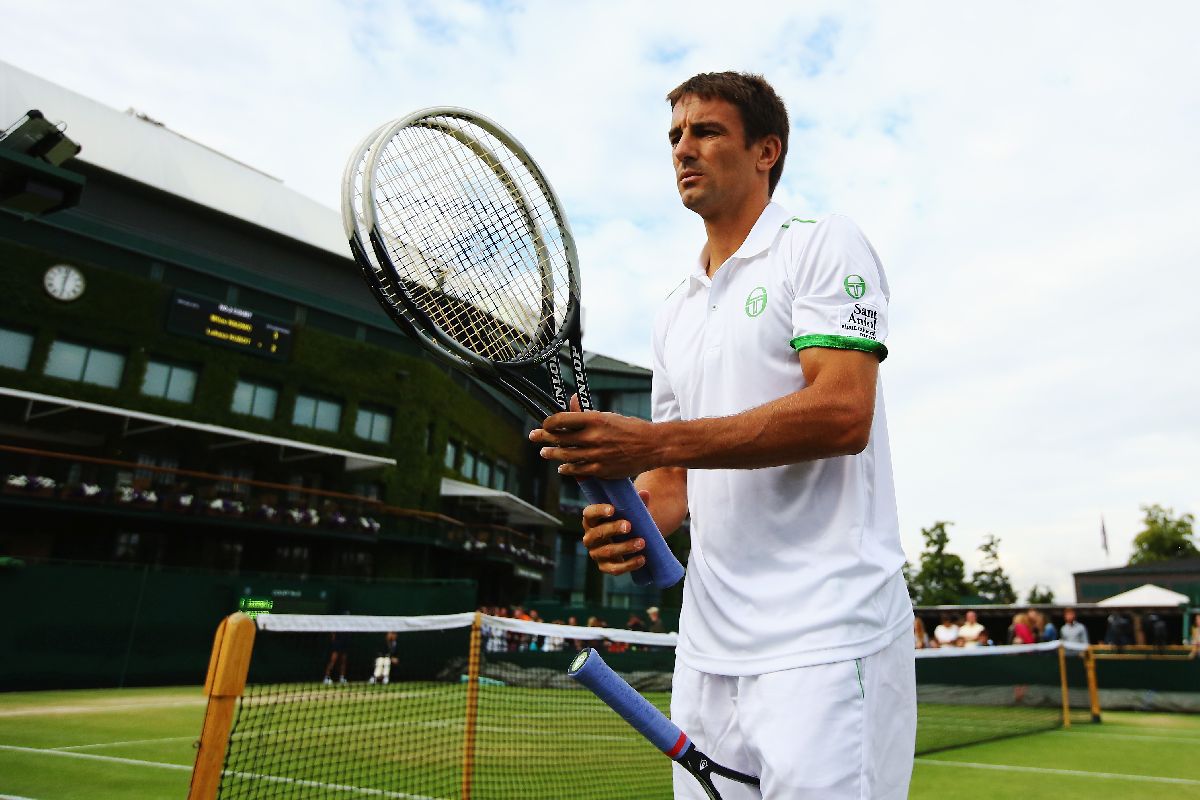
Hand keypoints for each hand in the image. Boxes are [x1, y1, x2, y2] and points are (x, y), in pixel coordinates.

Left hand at [529, 395, 659, 478]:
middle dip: (543, 438)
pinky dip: (567, 468)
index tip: (544, 424)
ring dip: (552, 454)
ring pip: (565, 456)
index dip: (548, 423)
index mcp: (595, 419)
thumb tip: (573, 400)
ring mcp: (596, 455)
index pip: (561, 420)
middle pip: (559, 438)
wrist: (652, 446)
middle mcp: (593, 437)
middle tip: (533, 437)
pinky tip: (562, 467)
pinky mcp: (601, 469)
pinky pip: (578, 470)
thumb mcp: (609, 416)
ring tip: (545, 452)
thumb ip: (587, 413)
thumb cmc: (631, 428)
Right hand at [580, 492, 650, 575]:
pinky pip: (614, 569)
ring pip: (607, 552)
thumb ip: (636, 503)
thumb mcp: (630, 511)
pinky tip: (642, 559)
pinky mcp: (604, 567)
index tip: (612, 509)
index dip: (598, 511)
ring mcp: (596, 553)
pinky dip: (629, 565)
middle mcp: (590, 537)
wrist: (629, 540)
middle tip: (629, 526)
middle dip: (613, 529)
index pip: (589, 514)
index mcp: (591, 520)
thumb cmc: (626, 521)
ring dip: (625, 547)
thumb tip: (644, 493)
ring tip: (641, 542)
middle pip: (597, 534)